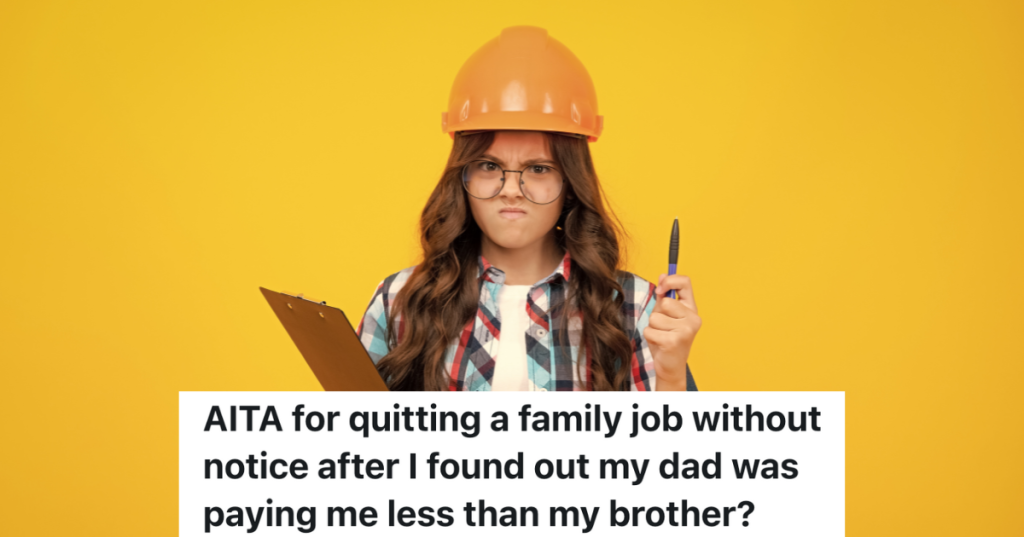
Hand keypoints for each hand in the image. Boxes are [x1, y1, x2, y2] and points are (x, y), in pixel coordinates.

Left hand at [644, 274, 701, 390]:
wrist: (670, 366)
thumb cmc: (666, 338)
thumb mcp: (665, 315)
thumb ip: (663, 296)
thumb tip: (662, 275)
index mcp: (692, 309)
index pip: (685, 283)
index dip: (670, 281)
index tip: (659, 290)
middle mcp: (693, 318)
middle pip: (665, 301)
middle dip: (657, 313)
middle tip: (663, 327)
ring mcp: (685, 330)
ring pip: (655, 317)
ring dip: (653, 327)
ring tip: (661, 336)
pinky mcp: (674, 341)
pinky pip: (650, 330)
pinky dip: (649, 336)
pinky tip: (659, 344)